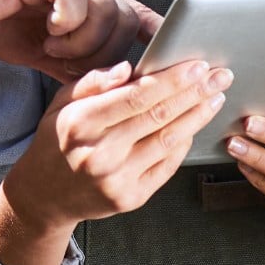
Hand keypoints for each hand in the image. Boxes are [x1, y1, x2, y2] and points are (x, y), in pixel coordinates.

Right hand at [0, 0, 159, 80]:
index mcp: (91, 2)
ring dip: (83, 42)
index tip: (173, 58)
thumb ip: (78, 66)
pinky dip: (66, 23)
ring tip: (54, 51)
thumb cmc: (2, 21)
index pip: (137, 14)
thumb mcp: (46, 51)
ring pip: (106, 10)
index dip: (156, 35)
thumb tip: (107, 91)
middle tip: (73, 65)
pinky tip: (48, 33)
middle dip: (106, 53)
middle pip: (126, 18)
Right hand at [0, 59, 232, 264]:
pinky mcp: (130, 199)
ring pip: (168, 141)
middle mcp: (100, 153)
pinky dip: (184, 143)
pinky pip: (167, 166)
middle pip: (159, 117)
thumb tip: (129, 68)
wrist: (44, 195)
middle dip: (195, 93)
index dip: (172, 80)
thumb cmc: (58, 138)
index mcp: (82, 123)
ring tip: (215, 98)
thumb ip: (95, 82)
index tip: (198, 65)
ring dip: (197, 117)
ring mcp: (116, 180)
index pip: (137, 96)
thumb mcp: (63, 102)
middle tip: (220, 76)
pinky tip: (195, 125)